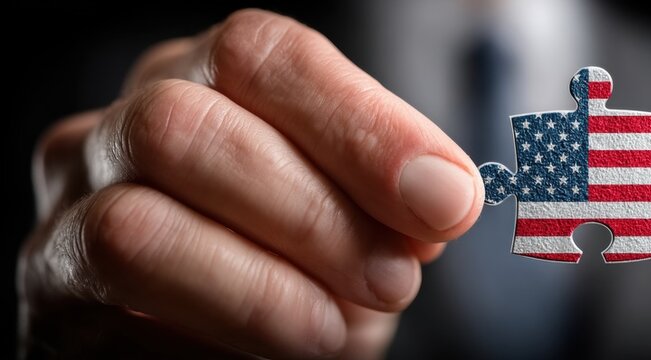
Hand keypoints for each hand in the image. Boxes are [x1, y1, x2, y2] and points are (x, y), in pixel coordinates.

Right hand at [18, 9, 482, 358]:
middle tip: (392, 280)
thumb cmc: (305, 264)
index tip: (446, 200)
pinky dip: (216, 345)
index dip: (364, 127)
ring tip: (334, 330)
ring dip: (260, 291)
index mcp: (205, 80)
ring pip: (134, 228)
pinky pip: (116, 323)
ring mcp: (68, 214)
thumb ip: (387, 200)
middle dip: (312, 214)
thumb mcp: (358, 220)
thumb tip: (438, 195)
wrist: (233, 340)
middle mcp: (119, 128)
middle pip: (184, 127)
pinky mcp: (50, 305)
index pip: (264, 57)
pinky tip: (269, 356)